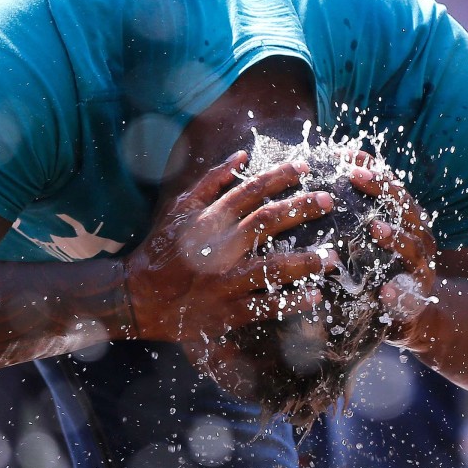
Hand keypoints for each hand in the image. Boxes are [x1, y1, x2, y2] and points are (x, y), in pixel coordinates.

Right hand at [123, 151, 334, 342]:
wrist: (135, 298)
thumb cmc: (160, 249)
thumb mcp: (178, 209)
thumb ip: (210, 181)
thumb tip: (241, 155)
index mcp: (207, 221)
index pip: (249, 191)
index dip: (279, 177)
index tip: (305, 169)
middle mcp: (217, 249)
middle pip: (266, 222)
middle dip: (301, 209)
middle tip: (329, 201)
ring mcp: (223, 282)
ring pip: (270, 268)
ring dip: (305, 261)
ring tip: (332, 257)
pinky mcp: (225, 312)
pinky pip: (264, 308)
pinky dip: (290, 302)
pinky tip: (315, 296)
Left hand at [345, 152, 436, 347]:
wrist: (413, 315)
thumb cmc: (382, 268)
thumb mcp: (373, 238)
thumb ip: (356, 216)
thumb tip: (318, 185)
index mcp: (408, 220)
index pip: (392, 187)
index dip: (373, 169)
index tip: (349, 155)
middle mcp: (420, 239)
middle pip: (405, 208)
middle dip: (384, 190)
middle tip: (357, 176)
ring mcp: (422, 269)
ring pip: (413, 248)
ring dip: (395, 237)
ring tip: (376, 228)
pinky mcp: (416, 301)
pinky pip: (408, 297)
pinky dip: (398, 293)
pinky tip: (386, 290)